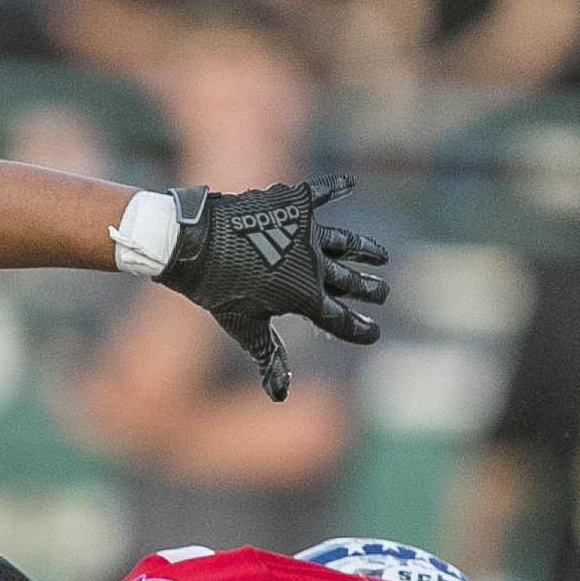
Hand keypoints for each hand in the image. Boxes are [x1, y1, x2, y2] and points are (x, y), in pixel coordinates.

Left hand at [159, 177, 388, 401]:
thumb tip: (279, 396)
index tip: (373, 334)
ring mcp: (307, 233)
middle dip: (369, 289)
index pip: (340, 319)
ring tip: (380, 255)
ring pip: (345, 244)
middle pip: (349, 281)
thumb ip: (269, 357)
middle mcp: (314, 265)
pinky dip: (335, 187)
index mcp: (304, 297)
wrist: (196, 244)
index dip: (358, 329)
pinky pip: (321, 194)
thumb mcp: (245, 327)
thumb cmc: (218, 290)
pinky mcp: (295, 206)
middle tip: (383, 292)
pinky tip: (349, 184)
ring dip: (364, 250)